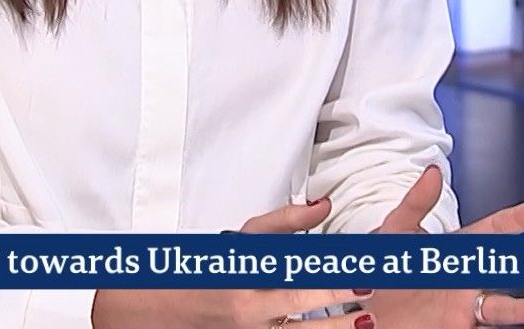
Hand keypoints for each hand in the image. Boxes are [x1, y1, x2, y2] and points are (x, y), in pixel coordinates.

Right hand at [91, 199, 374, 327]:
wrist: (152, 312)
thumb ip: (283, 223)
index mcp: (247, 279)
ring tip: (366, 324)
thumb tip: (324, 206)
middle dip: (340, 304)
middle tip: (371, 293)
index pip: (299, 272)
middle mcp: (249, 313)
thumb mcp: (239, 241)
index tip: (366, 266)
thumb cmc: (200, 271)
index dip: (336, 272)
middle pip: (302, 309)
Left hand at [366, 165, 523, 325]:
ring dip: (516, 309)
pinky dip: (489, 327)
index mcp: (458, 249)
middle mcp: (467, 277)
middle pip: (504, 268)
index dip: (518, 218)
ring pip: (497, 307)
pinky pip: (480, 327)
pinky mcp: (456, 326)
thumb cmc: (388, 270)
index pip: (495, 230)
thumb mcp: (397, 229)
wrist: (370, 310)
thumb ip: (417, 201)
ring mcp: (464, 305)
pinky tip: (490, 325)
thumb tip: (434, 170)